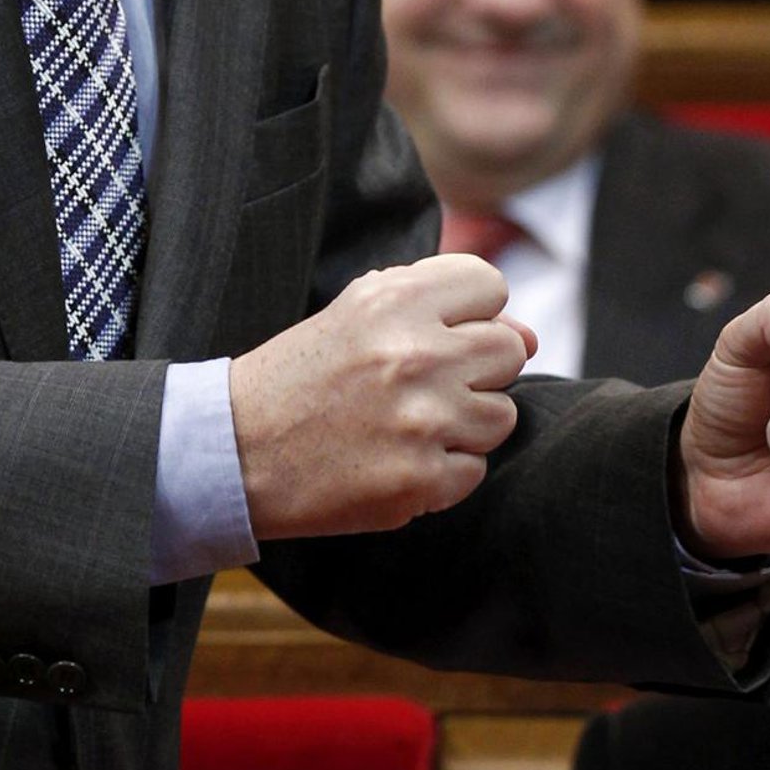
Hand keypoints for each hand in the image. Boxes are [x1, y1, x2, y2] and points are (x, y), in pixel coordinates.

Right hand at [229, 255, 536, 540]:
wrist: (239, 451)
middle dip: (476, 366)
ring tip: (410, 422)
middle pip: (508, 349)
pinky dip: (444, 470)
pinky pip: (475, 470)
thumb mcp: (358, 314)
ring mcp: (422, 421)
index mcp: (395, 301)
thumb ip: (440, 308)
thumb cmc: (303, 374)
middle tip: (423, 382)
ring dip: (465, 421)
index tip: (437, 331)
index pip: (491, 286)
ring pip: (501, 414)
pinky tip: (398, 458)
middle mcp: (415, 355)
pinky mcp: (420, 482)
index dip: (470, 310)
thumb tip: (530, 336)